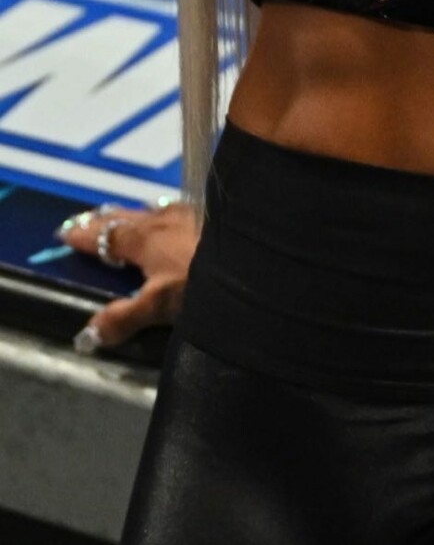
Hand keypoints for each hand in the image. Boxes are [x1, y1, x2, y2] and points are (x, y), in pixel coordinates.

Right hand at [55, 198, 201, 355]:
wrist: (258, 255)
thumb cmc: (203, 279)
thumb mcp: (160, 305)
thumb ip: (124, 317)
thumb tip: (85, 334)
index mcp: (145, 238)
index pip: (107, 236)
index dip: (85, 236)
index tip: (64, 232)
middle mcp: (164, 220)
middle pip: (126, 217)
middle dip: (104, 220)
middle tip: (86, 218)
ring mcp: (191, 212)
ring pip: (152, 210)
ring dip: (133, 214)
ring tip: (124, 214)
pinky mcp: (214, 212)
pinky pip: (177, 209)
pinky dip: (163, 213)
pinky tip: (176, 215)